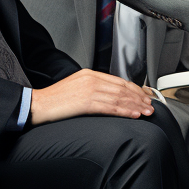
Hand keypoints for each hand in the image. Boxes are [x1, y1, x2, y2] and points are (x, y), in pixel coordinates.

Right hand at [29, 70, 153, 125]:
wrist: (37, 104)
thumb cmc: (55, 100)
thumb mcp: (76, 88)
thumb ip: (94, 89)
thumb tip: (110, 97)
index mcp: (89, 74)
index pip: (118, 81)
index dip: (135, 89)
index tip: (145, 96)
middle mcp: (91, 79)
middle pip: (122, 88)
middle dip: (140, 98)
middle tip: (151, 105)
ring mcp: (89, 90)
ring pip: (119, 98)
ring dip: (136, 106)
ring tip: (147, 112)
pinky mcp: (86, 102)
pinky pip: (111, 107)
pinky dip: (125, 111)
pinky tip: (134, 115)